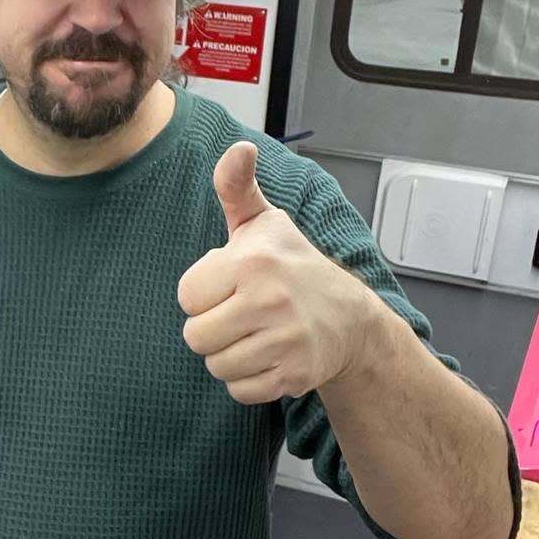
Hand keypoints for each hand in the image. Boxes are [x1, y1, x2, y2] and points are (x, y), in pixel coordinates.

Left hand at [177, 142, 374, 403]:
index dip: (204, 293)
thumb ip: (237, 187)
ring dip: (229, 355)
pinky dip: (248, 380)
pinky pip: (239, 390)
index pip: (187, 295)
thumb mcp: (265, 224)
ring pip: (215, 365)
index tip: (231, 286)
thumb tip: (237, 149)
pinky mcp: (293, 376)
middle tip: (240, 315)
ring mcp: (284, 341)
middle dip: (212, 328)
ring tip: (255, 335)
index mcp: (253, 261)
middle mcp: (270, 300)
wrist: (350, 319)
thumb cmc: (294, 267)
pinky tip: (267, 356)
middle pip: (195, 336)